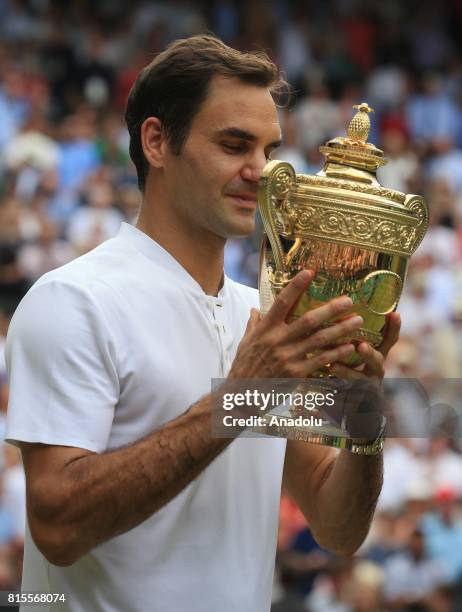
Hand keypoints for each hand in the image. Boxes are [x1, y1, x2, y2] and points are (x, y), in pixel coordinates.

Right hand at [228, 270, 363, 379]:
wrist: (241, 394)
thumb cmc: (244, 366)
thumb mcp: (245, 342)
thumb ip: (253, 324)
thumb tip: (255, 309)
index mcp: (265, 328)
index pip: (282, 302)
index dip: (296, 286)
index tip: (309, 272)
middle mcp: (277, 340)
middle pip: (308, 320)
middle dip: (331, 309)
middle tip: (349, 300)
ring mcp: (288, 357)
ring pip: (319, 340)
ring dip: (340, 329)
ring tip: (357, 321)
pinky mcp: (295, 373)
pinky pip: (320, 360)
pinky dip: (336, 353)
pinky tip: (349, 347)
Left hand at [329, 312, 400, 440]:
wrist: (355, 412)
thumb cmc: (349, 375)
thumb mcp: (351, 357)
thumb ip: (347, 341)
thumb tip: (332, 315)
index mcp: (375, 357)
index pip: (388, 341)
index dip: (394, 329)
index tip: (395, 313)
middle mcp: (376, 372)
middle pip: (379, 362)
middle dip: (370, 354)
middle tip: (360, 345)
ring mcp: (369, 389)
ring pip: (362, 381)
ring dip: (348, 373)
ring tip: (333, 366)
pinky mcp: (358, 404)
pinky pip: (348, 397)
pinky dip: (335, 391)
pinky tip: (325, 381)